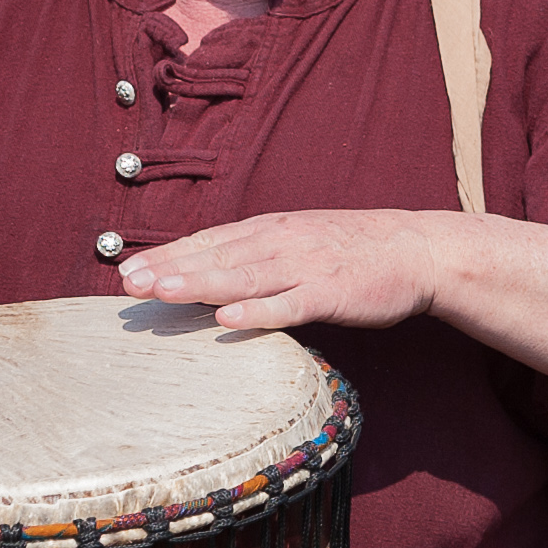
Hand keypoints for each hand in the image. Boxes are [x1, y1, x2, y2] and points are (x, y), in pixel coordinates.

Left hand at [119, 211, 445, 330]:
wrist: (418, 250)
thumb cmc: (355, 250)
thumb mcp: (301, 239)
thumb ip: (259, 254)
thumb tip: (211, 272)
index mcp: (272, 229)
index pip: (209, 241)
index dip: (168, 254)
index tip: (128, 269)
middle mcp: (282, 242)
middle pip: (218, 257)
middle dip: (171, 269)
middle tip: (130, 284)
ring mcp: (307, 267)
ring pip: (246, 277)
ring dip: (201, 284)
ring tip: (163, 293)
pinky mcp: (333, 293)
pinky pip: (291, 304)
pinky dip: (259, 311)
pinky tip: (228, 319)